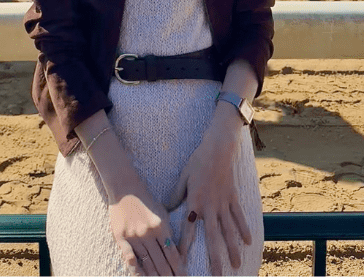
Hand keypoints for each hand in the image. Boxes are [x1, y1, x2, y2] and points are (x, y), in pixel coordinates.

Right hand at [109, 183, 182, 275]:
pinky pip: (129, 258)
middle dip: (169, 276)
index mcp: (161, 226)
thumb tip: (178, 253)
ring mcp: (134, 236)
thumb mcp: (162, 212)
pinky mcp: (120, 237)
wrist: (124, 186)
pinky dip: (135, 270)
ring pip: (147, 263)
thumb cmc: (145, 200)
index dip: (179, 270)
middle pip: (162, 263)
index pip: (173, 254)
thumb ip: (169, 231)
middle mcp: (148, 233)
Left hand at [167, 130, 250, 275]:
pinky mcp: (233, 198)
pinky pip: (239, 216)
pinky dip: (244, 229)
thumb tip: (166, 208)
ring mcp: (224, 203)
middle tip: (218, 275)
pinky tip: (248, 242)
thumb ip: (176, 194)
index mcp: (195, 202)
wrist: (218, 149)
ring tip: (236, 265)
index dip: (185, 245)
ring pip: (229, 231)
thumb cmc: (198, 162)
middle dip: (215, 258)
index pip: (188, 229)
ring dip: (232, 249)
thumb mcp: (183, 177)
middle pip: (213, 237)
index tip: (182, 261)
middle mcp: (210, 207)